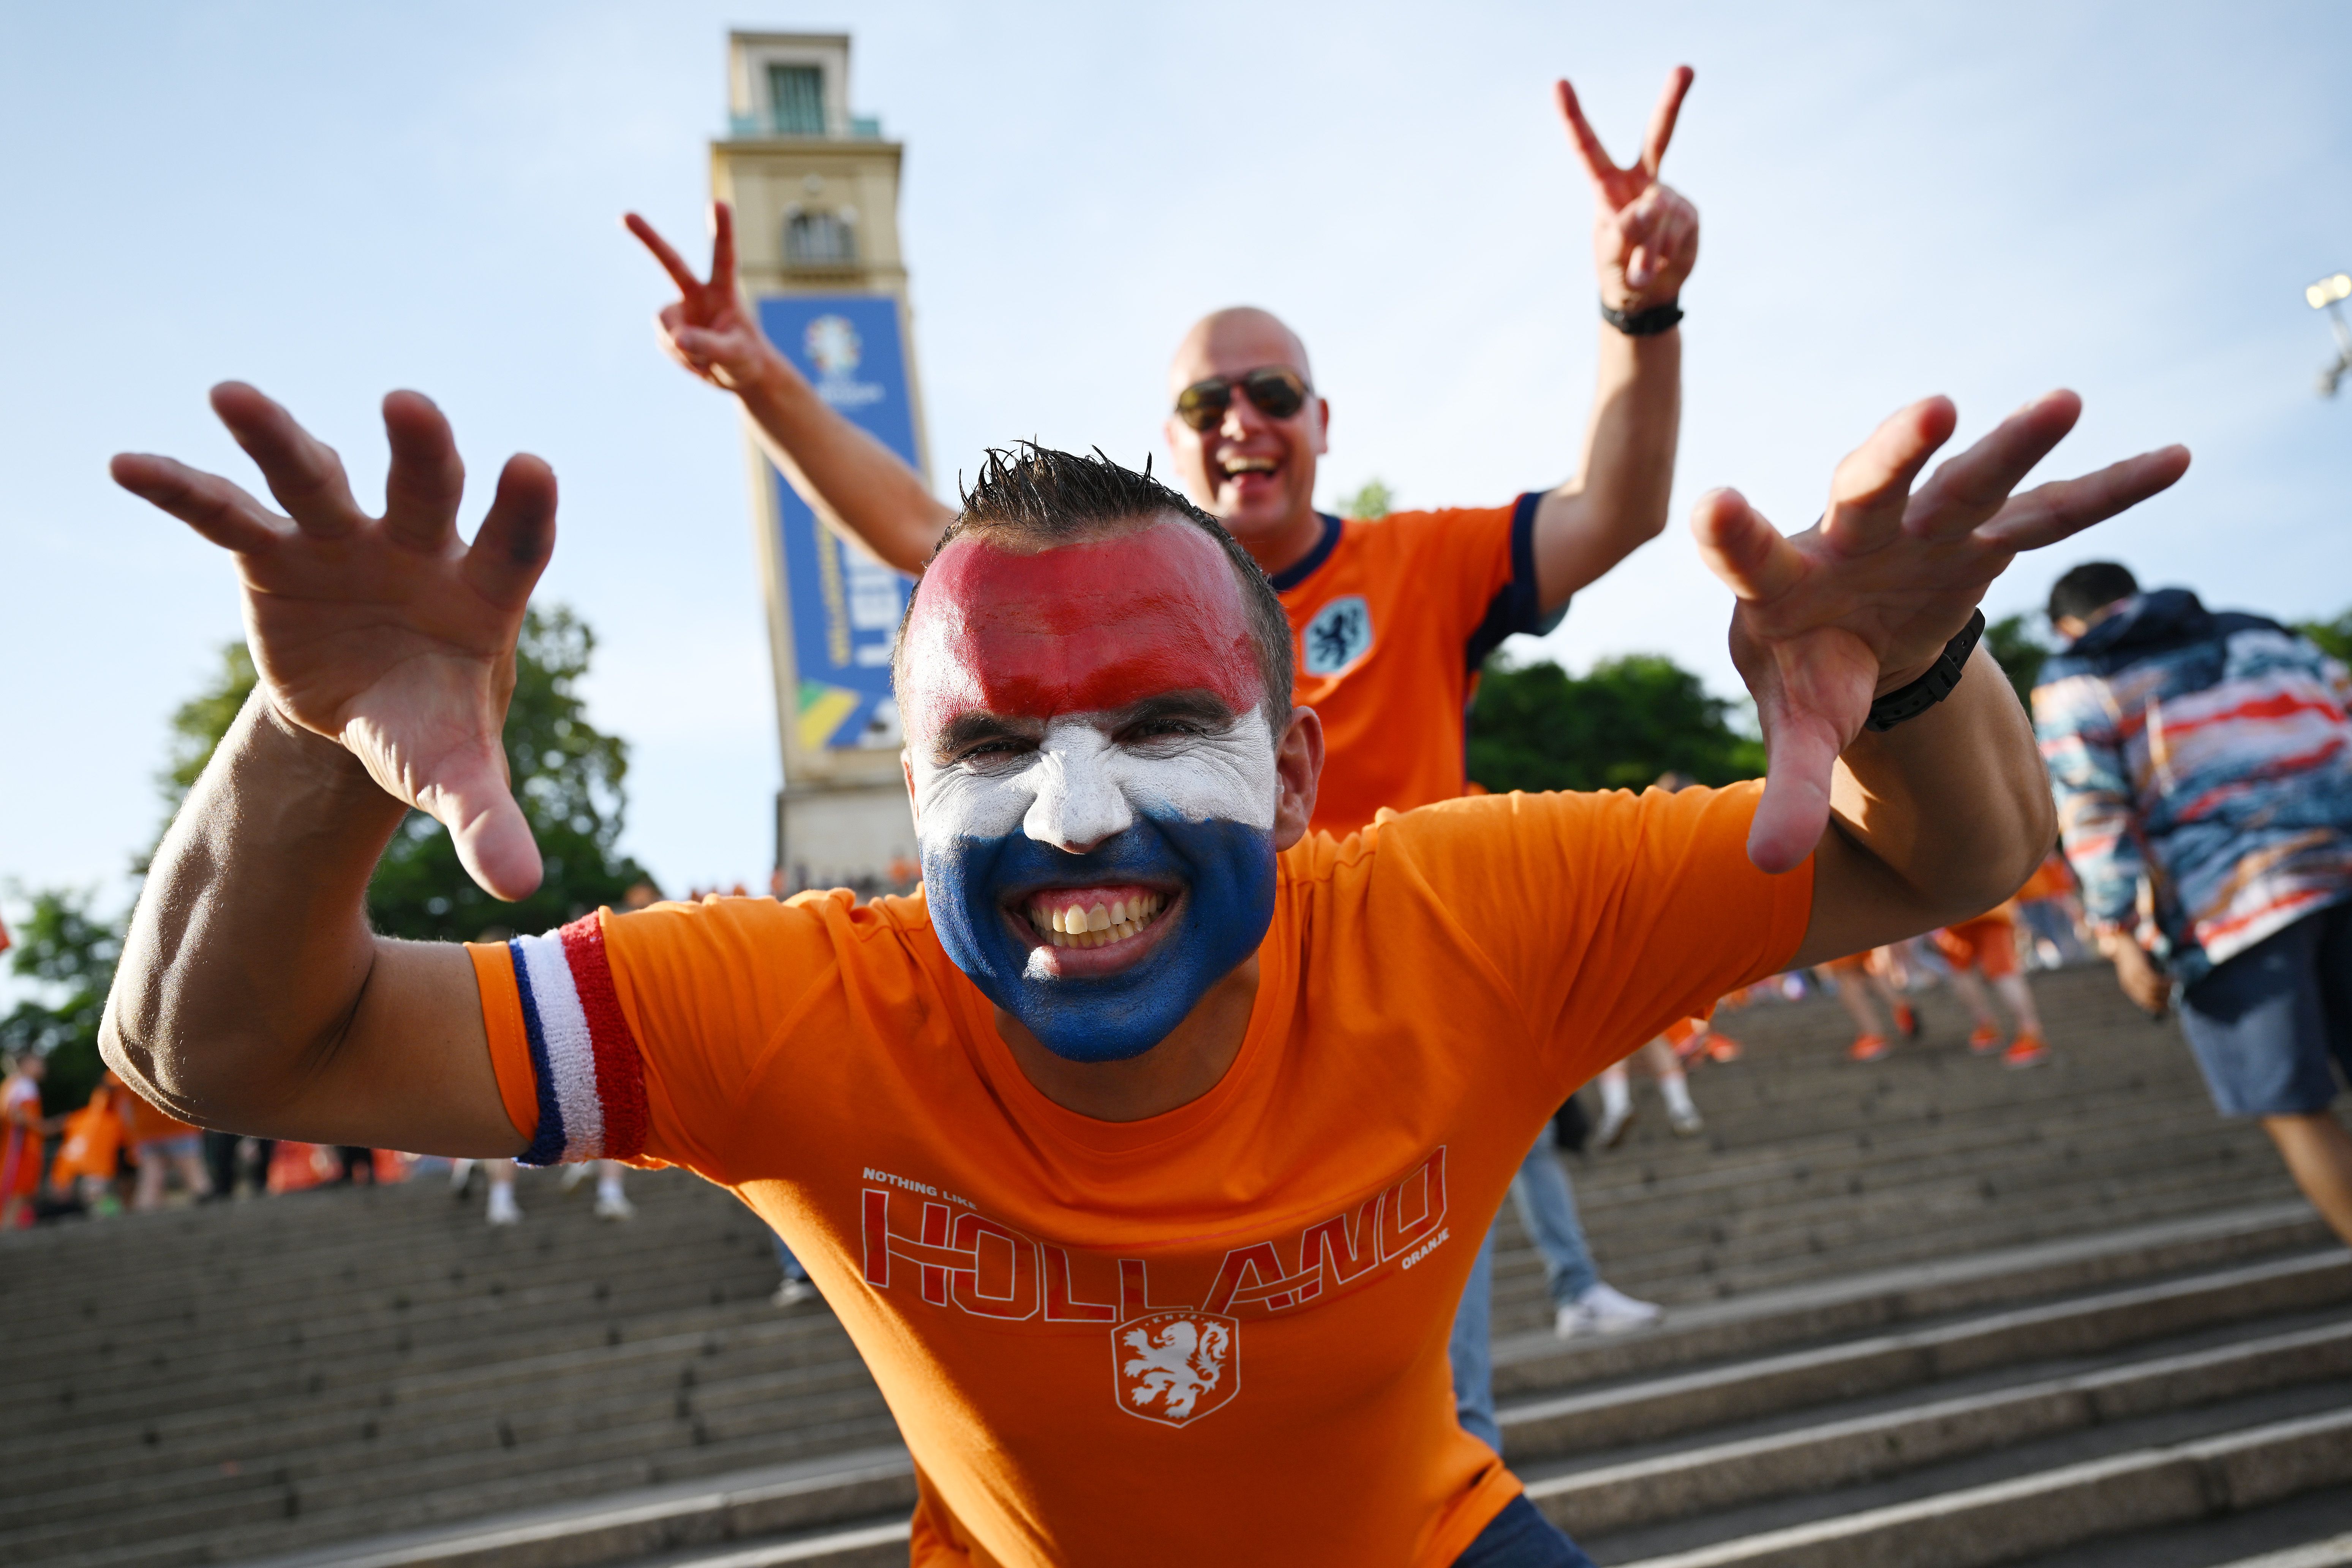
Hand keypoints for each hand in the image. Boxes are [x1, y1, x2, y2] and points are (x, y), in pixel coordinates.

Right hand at [111, 385, 555, 899]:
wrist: (374, 708)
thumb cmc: (432, 729)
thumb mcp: (454, 775)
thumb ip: (485, 818)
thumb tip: (519, 887)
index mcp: (481, 595)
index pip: (515, 545)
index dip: (522, 509)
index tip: (531, 467)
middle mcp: (418, 547)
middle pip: (424, 490)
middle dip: (419, 450)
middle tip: (408, 405)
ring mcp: (342, 543)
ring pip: (315, 477)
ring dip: (278, 437)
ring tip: (230, 395)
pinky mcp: (273, 555)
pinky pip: (224, 515)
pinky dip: (180, 489)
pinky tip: (129, 465)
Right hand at [625, 203, 779, 393]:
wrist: (737, 373)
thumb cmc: (746, 358)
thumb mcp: (735, 355)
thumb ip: (709, 345)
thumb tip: (677, 338)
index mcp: (724, 291)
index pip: (724, 257)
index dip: (722, 230)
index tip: (720, 201)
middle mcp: (698, 293)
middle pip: (671, 261)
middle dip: (649, 238)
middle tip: (625, 215)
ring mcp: (681, 310)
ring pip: (665, 325)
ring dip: (684, 350)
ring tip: (708, 361)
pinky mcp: (669, 328)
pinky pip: (664, 343)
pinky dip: (680, 358)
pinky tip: (697, 362)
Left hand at [1557, 67, 1699, 310]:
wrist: (1646, 295)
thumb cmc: (1616, 267)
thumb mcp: (1610, 254)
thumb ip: (1622, 232)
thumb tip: (1650, 207)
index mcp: (1608, 185)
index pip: (1588, 148)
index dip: (1573, 117)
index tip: (1559, 83)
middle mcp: (1640, 182)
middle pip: (1658, 136)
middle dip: (1673, 101)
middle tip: (1685, 69)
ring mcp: (1668, 195)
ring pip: (1659, 213)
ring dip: (1648, 249)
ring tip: (1640, 271)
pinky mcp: (1689, 214)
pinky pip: (1677, 231)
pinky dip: (1665, 254)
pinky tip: (1661, 263)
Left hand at [1695, 391, 2190, 872]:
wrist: (1848, 636)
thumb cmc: (1811, 675)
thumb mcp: (1799, 729)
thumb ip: (1789, 787)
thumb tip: (1769, 867)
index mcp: (1782, 583)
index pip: (1745, 555)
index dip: (1730, 533)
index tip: (1712, 503)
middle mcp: (1849, 536)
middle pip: (1869, 485)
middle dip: (1900, 450)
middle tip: (1933, 410)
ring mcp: (1922, 529)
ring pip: (1968, 482)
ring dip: (2013, 446)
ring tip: (2067, 403)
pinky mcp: (1982, 538)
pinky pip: (2053, 512)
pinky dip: (2108, 490)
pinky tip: (2177, 459)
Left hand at [2103, 933, 2171, 1015]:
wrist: (2122, 942)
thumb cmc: (2133, 956)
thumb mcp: (2138, 971)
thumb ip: (2147, 980)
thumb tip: (2164, 989)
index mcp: (2129, 986)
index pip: (2144, 1002)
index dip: (2157, 1007)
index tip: (2168, 1007)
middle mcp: (2131, 983)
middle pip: (2150, 998)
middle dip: (2165, 1000)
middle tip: (2176, 997)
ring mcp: (2135, 976)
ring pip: (2154, 990)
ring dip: (2168, 990)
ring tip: (2176, 985)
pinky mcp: (2140, 968)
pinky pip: (2156, 980)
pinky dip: (2167, 981)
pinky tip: (2174, 978)